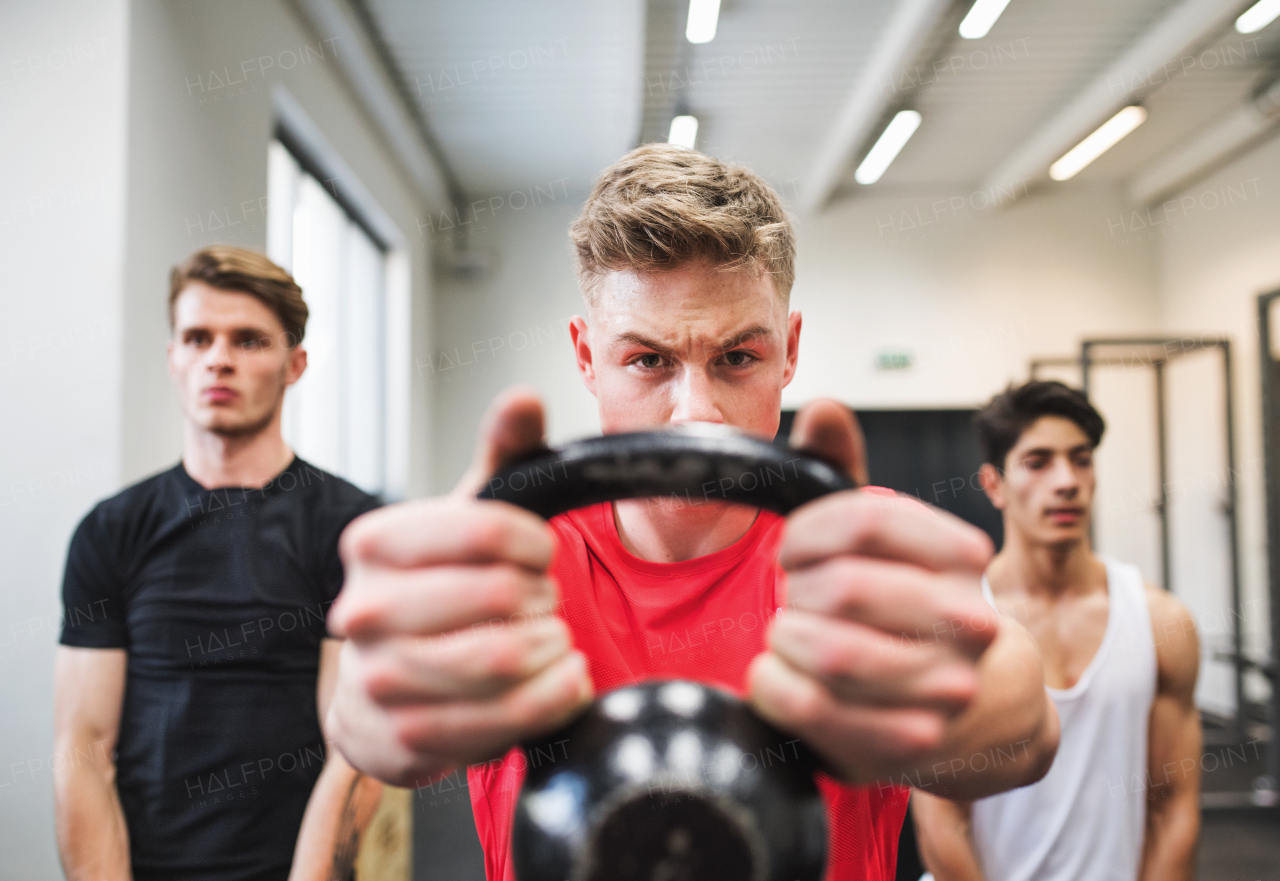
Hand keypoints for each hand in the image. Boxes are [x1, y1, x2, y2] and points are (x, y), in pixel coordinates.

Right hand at [324, 387, 593, 785]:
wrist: (383, 682)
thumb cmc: (435, 587)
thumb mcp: (466, 515)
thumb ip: (503, 453)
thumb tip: (523, 398)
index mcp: (373, 542)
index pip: (484, 528)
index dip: (535, 542)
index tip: (542, 552)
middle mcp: (362, 610)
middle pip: (500, 595)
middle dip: (543, 597)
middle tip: (541, 600)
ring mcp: (379, 678)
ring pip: (506, 660)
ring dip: (552, 648)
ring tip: (551, 638)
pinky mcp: (405, 737)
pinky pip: (506, 720)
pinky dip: (552, 696)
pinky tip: (558, 678)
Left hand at [748, 400, 997, 782]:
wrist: (970, 709)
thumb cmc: (902, 605)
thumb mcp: (881, 537)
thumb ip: (845, 472)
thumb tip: (827, 408)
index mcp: (961, 557)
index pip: (862, 519)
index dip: (805, 534)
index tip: (793, 551)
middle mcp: (966, 623)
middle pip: (843, 588)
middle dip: (796, 591)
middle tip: (796, 599)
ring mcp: (943, 690)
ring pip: (827, 650)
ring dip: (785, 639)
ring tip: (791, 637)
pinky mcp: (903, 744)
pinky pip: (808, 707)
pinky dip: (772, 685)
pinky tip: (776, 674)